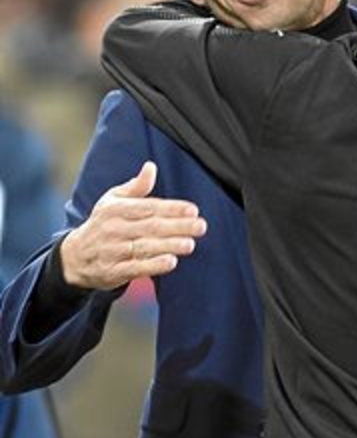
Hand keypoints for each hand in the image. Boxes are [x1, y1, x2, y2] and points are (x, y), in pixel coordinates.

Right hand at [61, 162, 206, 289]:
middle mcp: (114, 229)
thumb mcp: (112, 201)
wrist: (75, 257)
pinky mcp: (112, 271)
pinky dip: (153, 266)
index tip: (193, 210)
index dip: (171, 208)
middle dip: (177, 226)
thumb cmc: (102, 224)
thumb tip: (151, 167)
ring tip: (190, 244)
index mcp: (115, 209)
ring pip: (145, 247)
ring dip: (169, 245)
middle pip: (150, 227)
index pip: (148, 207)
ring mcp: (113, 251)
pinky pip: (135, 268)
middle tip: (200, 227)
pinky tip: (171, 262)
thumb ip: (135, 187)